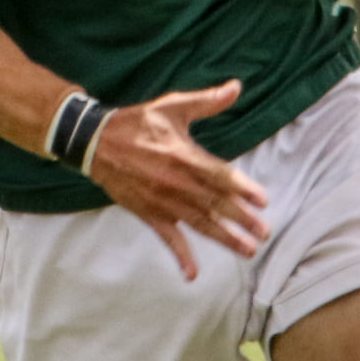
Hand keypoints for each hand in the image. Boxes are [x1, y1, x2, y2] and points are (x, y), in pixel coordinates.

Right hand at [88, 79, 270, 281]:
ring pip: (199, 223)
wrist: (95, 142)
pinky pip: (167, 238)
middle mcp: (176, 183)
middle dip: (242, 220)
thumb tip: (236, 87)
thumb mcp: (172, 107)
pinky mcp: (148, 213)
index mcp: (185, 156)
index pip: (220, 176)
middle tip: (264, 233)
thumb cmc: (137, 123)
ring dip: (224, 238)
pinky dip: (180, 255)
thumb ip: (207, 101)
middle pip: (215, 204)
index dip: (243, 189)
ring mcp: (162, 201)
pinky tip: (192, 273)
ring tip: (246, 251)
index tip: (262, 201)